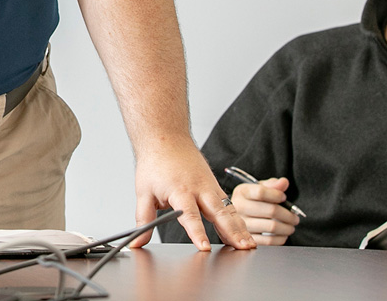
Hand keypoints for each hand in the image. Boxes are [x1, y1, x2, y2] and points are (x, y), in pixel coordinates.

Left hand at [131, 140, 255, 250]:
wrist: (165, 138)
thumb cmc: (155, 163)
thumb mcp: (143, 191)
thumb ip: (143, 218)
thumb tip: (136, 241)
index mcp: (180, 190)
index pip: (189, 215)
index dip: (197, 233)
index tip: (204, 248)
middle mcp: (199, 188)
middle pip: (218, 212)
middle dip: (232, 232)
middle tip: (243, 247)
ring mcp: (210, 186)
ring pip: (228, 209)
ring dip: (240, 227)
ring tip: (250, 244)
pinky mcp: (214, 186)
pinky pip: (229, 204)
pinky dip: (238, 218)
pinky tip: (244, 233)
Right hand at [231, 177, 298, 245]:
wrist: (234, 218)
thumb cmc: (251, 201)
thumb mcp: (258, 189)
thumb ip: (272, 185)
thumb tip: (283, 182)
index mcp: (242, 192)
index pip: (261, 192)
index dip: (277, 195)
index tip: (284, 198)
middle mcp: (239, 208)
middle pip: (271, 211)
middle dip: (288, 215)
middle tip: (294, 217)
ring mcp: (242, 225)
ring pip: (272, 227)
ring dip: (287, 228)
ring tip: (291, 226)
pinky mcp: (247, 239)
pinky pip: (269, 241)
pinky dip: (281, 238)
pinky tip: (283, 234)